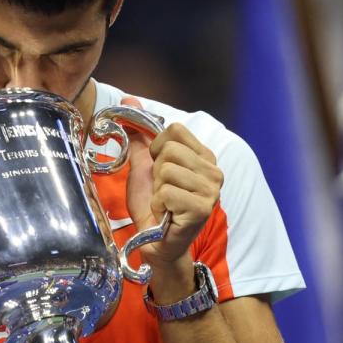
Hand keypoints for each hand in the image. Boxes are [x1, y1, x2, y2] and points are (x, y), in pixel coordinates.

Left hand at [123, 96, 223, 270]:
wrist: (154, 243)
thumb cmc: (153, 205)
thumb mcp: (144, 165)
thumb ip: (140, 134)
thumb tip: (128, 100)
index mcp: (204, 157)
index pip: (175, 130)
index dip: (158, 148)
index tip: (159, 169)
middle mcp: (214, 171)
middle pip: (170, 149)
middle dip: (156, 171)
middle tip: (162, 191)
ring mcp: (211, 191)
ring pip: (167, 170)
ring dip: (157, 190)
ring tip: (164, 204)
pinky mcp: (202, 208)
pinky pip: (166, 192)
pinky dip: (158, 205)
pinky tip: (166, 215)